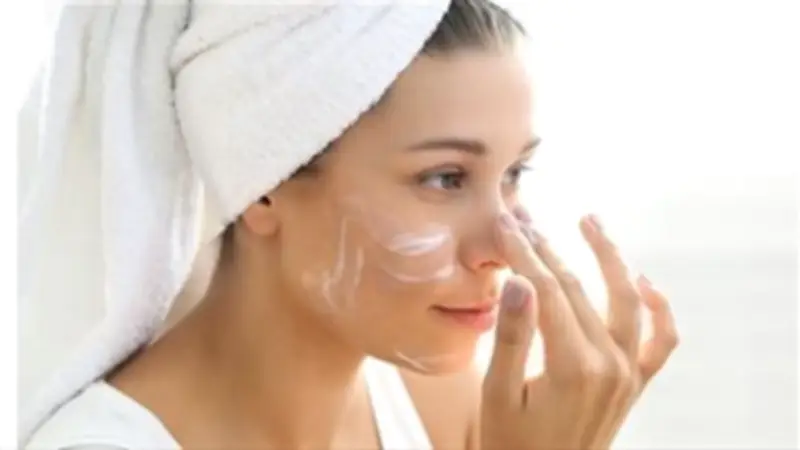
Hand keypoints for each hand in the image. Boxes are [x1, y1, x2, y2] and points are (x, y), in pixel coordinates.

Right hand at [480, 210, 678, 449]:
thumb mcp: (497, 395)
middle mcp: (609, 365)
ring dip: (609, 258)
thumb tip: (519, 282)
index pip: (546, 291)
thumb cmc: (512, 444)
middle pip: (576, 289)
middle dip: (547, 248)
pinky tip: (645, 282)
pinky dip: (659, 310)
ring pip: (625, 300)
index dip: (524, 253)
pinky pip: (660, 341)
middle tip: (525, 218)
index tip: (507, 224)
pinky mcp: (635, 383)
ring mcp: (628, 373)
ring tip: (590, 222)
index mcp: (572, 367)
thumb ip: (512, 338)